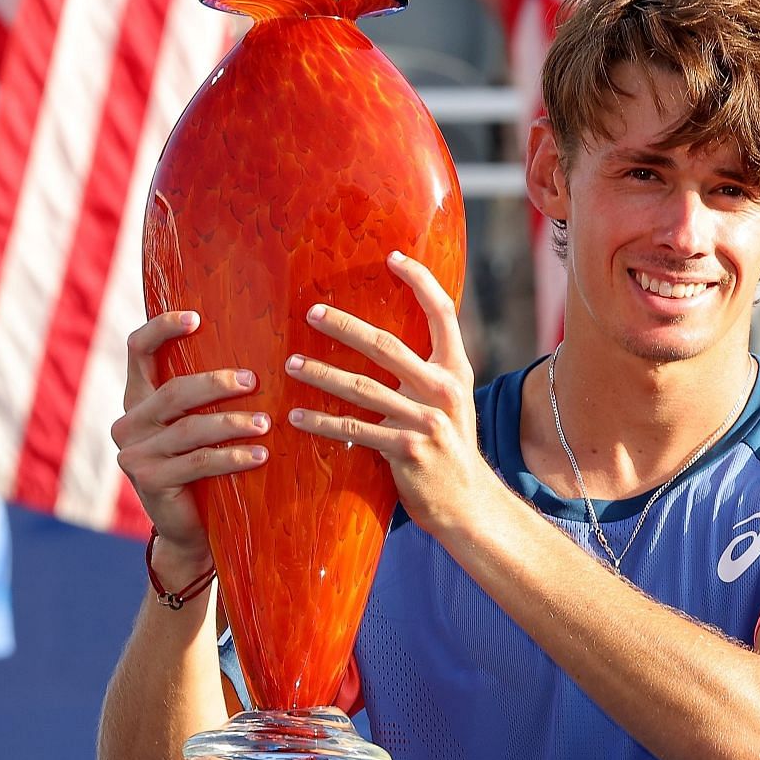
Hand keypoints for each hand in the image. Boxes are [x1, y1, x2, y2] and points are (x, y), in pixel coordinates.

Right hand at [111, 311, 273, 578]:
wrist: (188, 528)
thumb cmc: (204, 467)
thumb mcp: (198, 425)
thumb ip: (206, 396)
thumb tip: (258, 352)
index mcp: (138, 397)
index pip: (138, 350)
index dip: (161, 328)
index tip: (196, 317)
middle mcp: (129, 422)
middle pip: (172, 391)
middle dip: (216, 384)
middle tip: (254, 381)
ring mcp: (134, 453)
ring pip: (189, 429)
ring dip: (232, 424)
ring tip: (267, 423)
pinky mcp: (149, 481)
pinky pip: (198, 462)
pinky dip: (232, 457)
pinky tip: (260, 455)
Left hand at [281, 252, 489, 535]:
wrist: (468, 502)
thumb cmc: (450, 447)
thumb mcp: (450, 402)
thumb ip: (427, 371)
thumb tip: (389, 340)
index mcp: (456, 369)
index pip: (442, 312)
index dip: (420, 281)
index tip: (392, 256)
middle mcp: (443, 389)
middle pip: (387, 345)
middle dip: (345, 326)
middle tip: (312, 312)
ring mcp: (426, 420)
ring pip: (363, 388)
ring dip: (321, 374)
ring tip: (291, 364)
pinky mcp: (407, 450)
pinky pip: (355, 430)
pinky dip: (322, 423)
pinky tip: (297, 417)